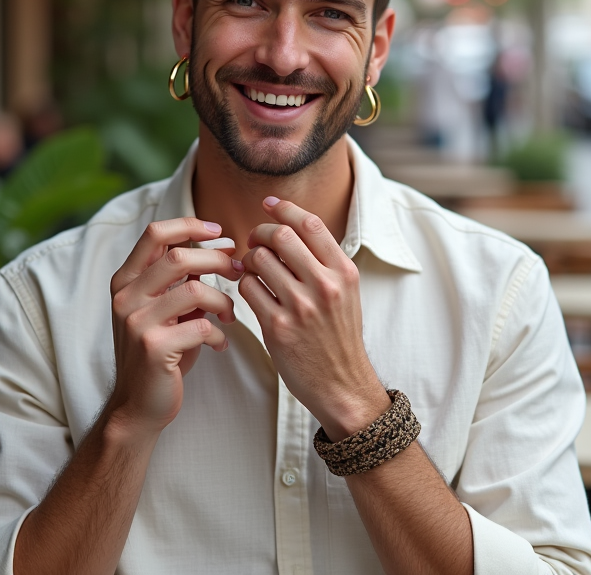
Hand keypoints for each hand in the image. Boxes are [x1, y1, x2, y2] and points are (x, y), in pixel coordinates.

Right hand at [107, 218, 242, 434]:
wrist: (138, 404)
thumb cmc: (161, 351)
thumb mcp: (166, 309)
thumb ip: (182, 280)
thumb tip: (222, 247)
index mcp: (126, 280)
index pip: (155, 233)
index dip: (190, 226)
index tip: (219, 233)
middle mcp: (126, 296)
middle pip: (179, 257)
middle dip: (217, 261)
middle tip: (238, 272)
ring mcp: (137, 322)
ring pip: (194, 290)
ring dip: (223, 301)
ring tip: (230, 316)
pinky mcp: (154, 347)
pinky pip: (201, 327)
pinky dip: (219, 334)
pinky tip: (220, 344)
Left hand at [239, 198, 389, 440]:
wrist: (342, 384)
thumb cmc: (339, 336)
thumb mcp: (346, 293)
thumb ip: (323, 261)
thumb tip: (289, 227)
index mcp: (344, 272)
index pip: (310, 224)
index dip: (285, 209)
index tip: (269, 205)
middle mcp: (325, 285)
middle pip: (281, 236)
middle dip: (260, 233)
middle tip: (254, 241)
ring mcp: (301, 306)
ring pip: (260, 260)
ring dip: (249, 260)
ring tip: (252, 269)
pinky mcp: (278, 327)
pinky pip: (248, 288)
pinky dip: (244, 284)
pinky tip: (250, 291)